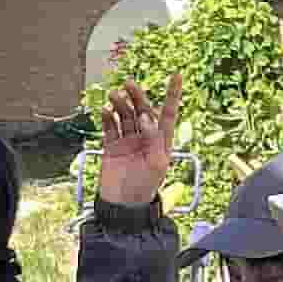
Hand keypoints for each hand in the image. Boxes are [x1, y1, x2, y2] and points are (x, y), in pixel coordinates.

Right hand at [95, 77, 180, 213]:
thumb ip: (154, 139)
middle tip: (128, 84)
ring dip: (120, 104)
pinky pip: (110, 127)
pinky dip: (108, 117)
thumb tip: (147, 117)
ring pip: (125, 116)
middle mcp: (145, 138)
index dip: (173, 94)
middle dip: (137, 96)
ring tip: (114, 96)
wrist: (122, 205)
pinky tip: (105, 111)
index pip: (168, 113)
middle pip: (143, 110)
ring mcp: (128, 141)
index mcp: (161, 141)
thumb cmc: (144, 187)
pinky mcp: (112, 147)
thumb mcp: (157, 164)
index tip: (177, 76)